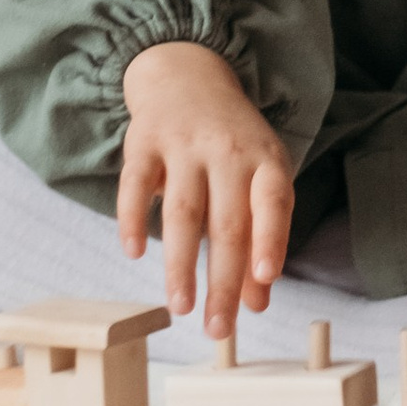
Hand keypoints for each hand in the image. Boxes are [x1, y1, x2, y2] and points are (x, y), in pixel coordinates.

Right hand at [117, 42, 293, 340]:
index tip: (266, 279)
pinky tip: (134, 253)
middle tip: (218, 329)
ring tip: (181, 307)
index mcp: (265, 160)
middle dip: (222, 281)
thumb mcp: (256, 180)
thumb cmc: (230, 146)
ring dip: (180, 264)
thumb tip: (257, 303)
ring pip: (182, 211)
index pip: (274, 201)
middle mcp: (228, 150)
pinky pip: (136, 184)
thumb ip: (258, 239)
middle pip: (226, 223)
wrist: (187, 76)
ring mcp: (185, 144)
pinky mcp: (144, 142)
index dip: (272, 239)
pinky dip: (132, 219)